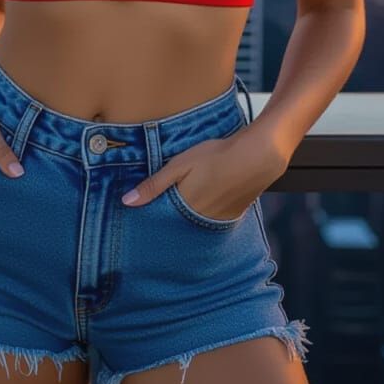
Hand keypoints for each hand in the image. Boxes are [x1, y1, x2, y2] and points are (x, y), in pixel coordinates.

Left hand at [120, 127, 288, 220]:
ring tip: (178, 212)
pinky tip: (202, 206)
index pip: (159, 223)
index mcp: (183, 207)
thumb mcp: (180, 164)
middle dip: (164, 225)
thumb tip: (127, 201)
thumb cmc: (216, 155)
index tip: (136, 223)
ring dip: (184, 222)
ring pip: (192, 227)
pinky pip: (209, 224)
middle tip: (155, 221)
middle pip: (175, 228)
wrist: (257, 157)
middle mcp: (199, 221)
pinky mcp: (230, 217)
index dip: (148, 221)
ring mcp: (216, 221)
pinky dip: (202, 218)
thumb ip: (154, 184)